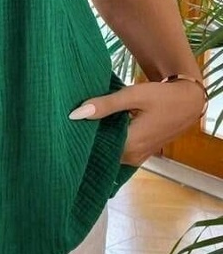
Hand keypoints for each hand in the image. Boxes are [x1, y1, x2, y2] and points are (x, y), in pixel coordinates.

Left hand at [69, 77, 205, 166]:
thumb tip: (75, 114)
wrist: (188, 102)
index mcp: (130, 145)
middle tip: (68, 125)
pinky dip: (108, 141)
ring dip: (97, 140)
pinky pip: (117, 151)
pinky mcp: (140, 153)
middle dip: (86, 139)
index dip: (79, 137)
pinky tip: (98, 128)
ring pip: (109, 152)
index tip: (65, 127)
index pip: (94, 148)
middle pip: (100, 151)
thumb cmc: (162, 96)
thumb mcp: (132, 95)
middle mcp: (132, 157)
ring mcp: (137, 157)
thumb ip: (105, 105)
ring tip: (80, 125)